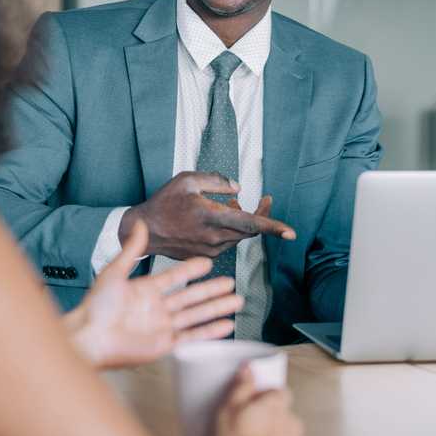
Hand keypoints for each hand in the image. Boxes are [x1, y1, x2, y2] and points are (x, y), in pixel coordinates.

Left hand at [68, 219, 244, 369]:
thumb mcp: (114, 272)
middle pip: (191, 297)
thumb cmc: (97, 306)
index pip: (175, 277)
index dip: (191, 270)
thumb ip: (131, 250)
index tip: (208, 262)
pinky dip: (210, 331)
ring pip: (196, 315)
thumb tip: (139, 223)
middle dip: (212, 290)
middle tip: (231, 282)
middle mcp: (156, 308)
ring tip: (237, 301)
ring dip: (217, 308)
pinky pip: (191, 336)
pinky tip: (227, 325)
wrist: (89, 336)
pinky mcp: (163, 344)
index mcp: (145, 290)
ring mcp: (161, 327)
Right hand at [119, 172, 294, 260]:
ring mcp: (211, 249)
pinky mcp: (207, 255)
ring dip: (243, 221)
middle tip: (266, 200)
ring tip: (232, 205)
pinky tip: (221, 217)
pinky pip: (228, 241)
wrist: (144, 231)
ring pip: (240, 236)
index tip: (291, 232)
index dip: (273, 227)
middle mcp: (214, 236)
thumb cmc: (164, 203)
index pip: (250, 224)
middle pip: (250, 230)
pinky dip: (232, 229)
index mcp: (211, 216)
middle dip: (262, 216)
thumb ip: (216, 181)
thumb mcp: (187, 180)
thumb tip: (239, 189)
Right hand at [211, 367, 312, 435]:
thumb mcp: (227, 415)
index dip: (269, 396)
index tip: (257, 403)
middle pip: (286, 415)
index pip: (281, 392)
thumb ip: (239, 389)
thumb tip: (248, 366)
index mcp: (275, 407)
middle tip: (253, 431)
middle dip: (274, 420)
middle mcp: (292, 423)